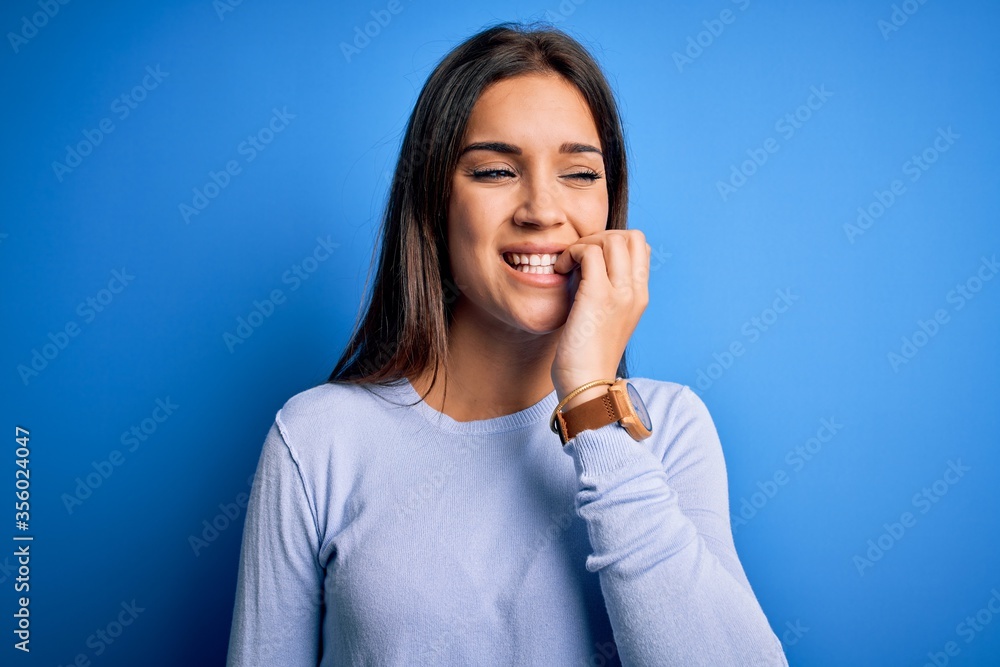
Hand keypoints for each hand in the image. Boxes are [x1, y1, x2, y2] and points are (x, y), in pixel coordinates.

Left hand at [550, 230, 650, 408]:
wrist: (587, 386)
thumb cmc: (587, 356)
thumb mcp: (604, 318)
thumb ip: (604, 291)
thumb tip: (587, 264)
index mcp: (639, 296)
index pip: (640, 247)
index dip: (613, 242)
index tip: (590, 260)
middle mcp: (635, 292)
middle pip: (631, 236)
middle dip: (600, 237)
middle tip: (578, 258)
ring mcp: (620, 293)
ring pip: (612, 239)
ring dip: (585, 244)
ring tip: (568, 264)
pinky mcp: (598, 297)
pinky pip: (590, 252)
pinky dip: (571, 253)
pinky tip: (560, 270)